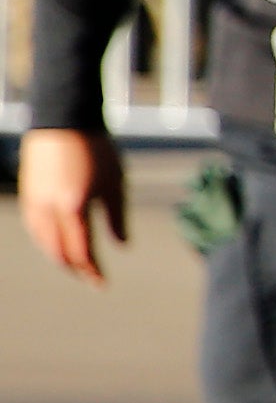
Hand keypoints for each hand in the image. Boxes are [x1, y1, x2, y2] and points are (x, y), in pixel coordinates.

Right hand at [16, 128, 125, 284]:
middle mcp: (50, 209)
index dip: (92, 271)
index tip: (103, 283)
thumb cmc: (96, 150)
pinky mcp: (28, 193)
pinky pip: (34, 227)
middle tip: (90, 277)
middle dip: (75, 268)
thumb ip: (117, 217)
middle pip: (58, 252)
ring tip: (76, 264)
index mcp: (75, 208)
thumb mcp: (115, 183)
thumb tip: (121, 246)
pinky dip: (46, 241)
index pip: (81, 251)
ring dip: (58, 256)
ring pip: (42, 241)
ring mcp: (35, 201)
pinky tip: (57, 243)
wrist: (64, 119)